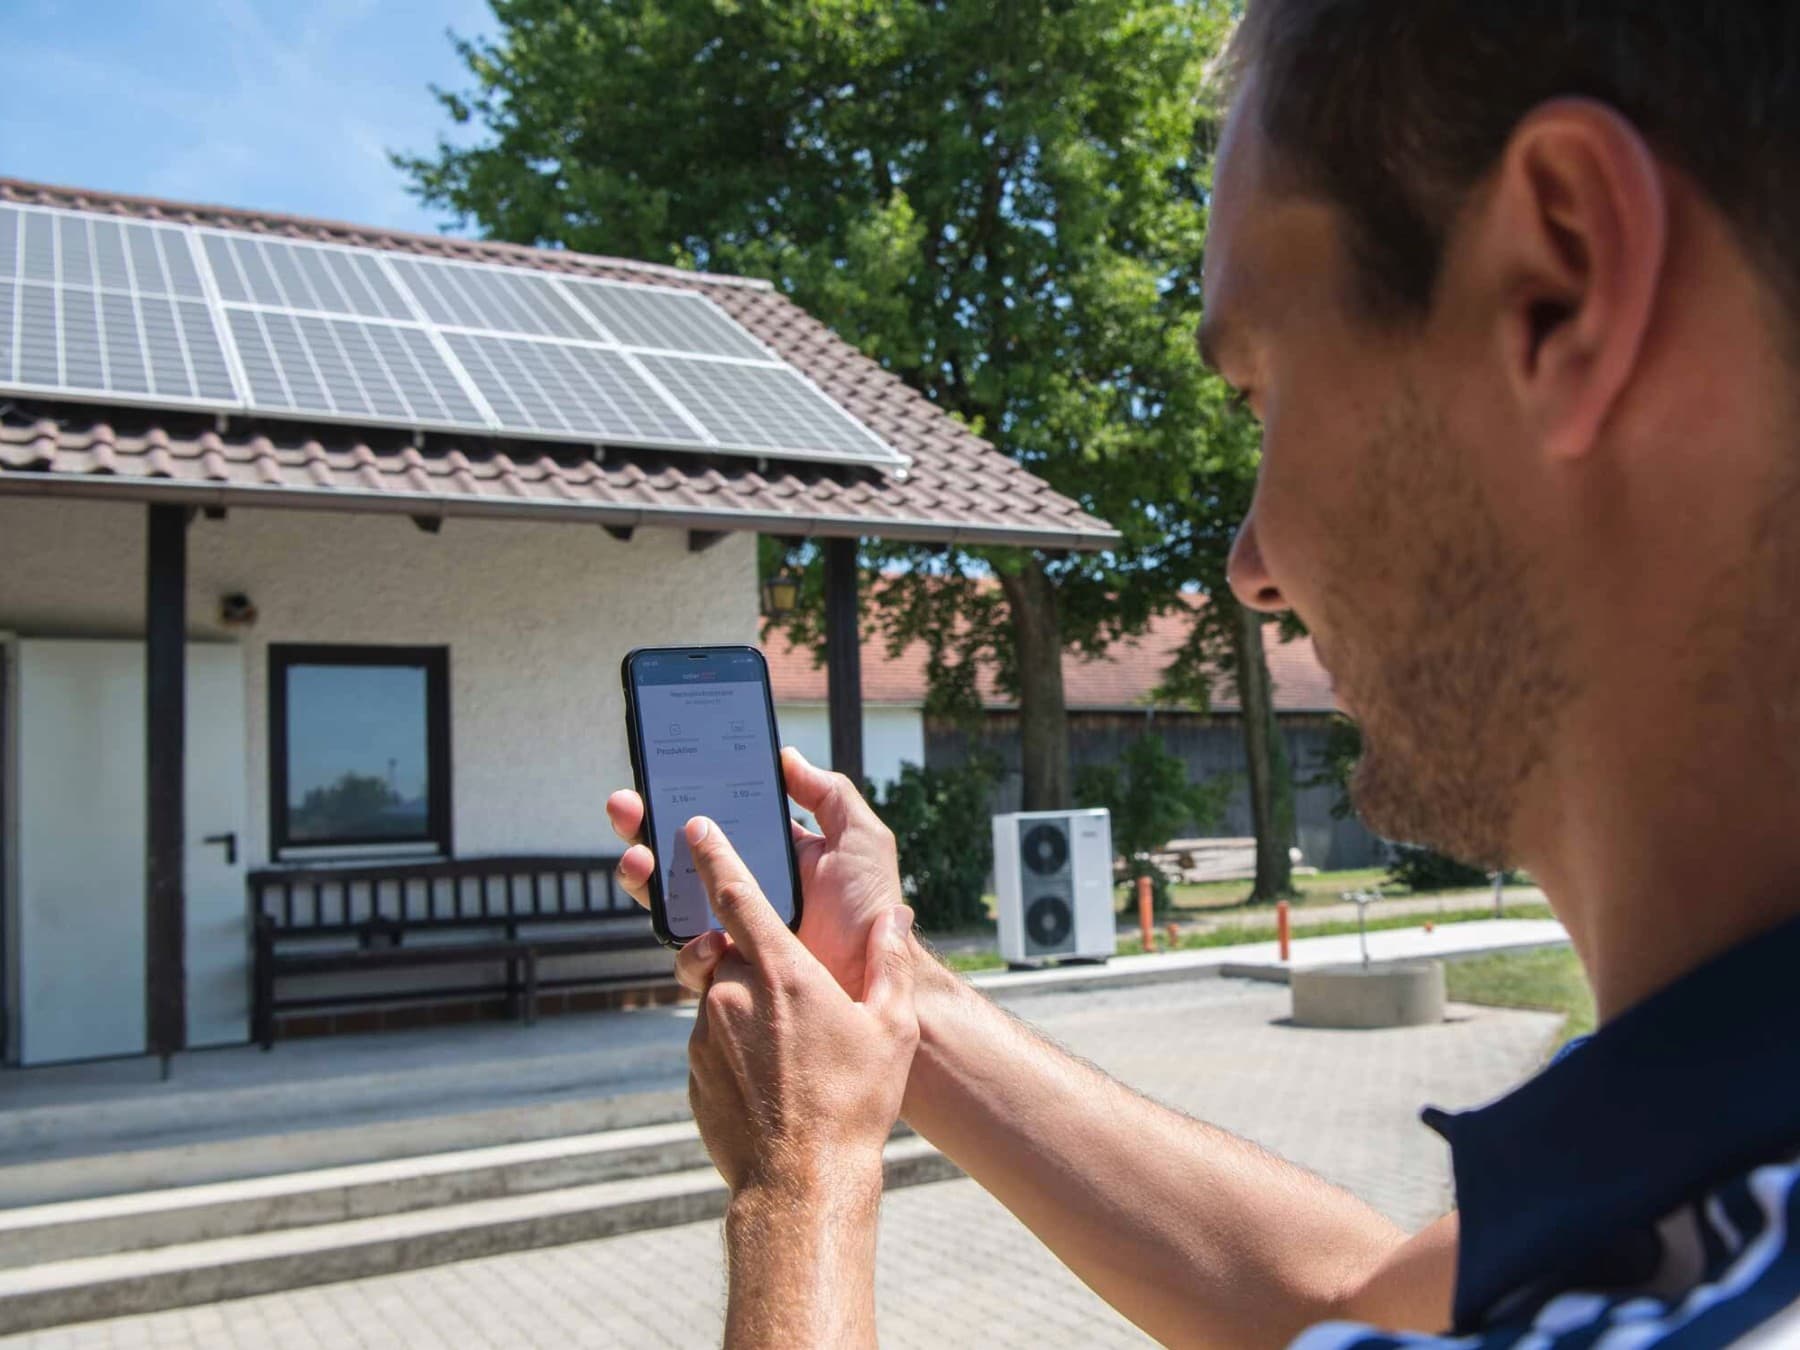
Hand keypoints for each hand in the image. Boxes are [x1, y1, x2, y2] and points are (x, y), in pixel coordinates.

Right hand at [606, 746, 905, 998]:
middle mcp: (741, 889)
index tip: (658, 775)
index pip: (715, 821)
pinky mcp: (728, 975)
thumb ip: (829, 795)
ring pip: (668, 902)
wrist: (877, 985)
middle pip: (676, 854)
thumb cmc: (871, 911)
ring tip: (636, 858)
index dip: (682, 798)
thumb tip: (785, 757)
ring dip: (642, 876)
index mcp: (768, 855)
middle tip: (624, 807)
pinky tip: (703, 935)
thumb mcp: (861, 840)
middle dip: (642, 827)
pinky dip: (686, 946)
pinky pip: (690, 960)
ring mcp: (729, 931)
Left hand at [679, 813, 918, 1193]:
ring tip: (787, 1047)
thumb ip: (889, 965)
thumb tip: (893, 918)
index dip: (715, 855)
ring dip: (741, 1003)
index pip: (735, 894)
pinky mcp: (694, 1072)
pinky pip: (710, 1040)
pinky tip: (771, 1079)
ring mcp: (705, 1034)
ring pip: (714, 995)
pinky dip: (733, 1045)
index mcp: (781, 972)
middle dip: (734, 945)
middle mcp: (732, 994)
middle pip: (718, 945)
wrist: (803, 1183)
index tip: (695, 828)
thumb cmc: (854, 1104)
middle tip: (773, 971)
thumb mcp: (891, 1028)